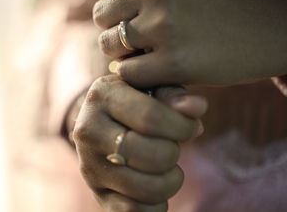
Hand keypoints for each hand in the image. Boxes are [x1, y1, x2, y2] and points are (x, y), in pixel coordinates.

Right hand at [73, 75, 206, 210]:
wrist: (103, 121)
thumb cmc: (136, 101)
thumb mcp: (151, 87)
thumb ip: (175, 94)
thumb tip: (198, 106)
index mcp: (102, 96)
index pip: (152, 118)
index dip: (183, 127)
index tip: (190, 127)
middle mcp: (88, 130)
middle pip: (152, 156)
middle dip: (175, 153)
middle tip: (172, 146)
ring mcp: (89, 165)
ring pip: (146, 188)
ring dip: (170, 181)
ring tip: (167, 167)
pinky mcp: (96, 193)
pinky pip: (134, 211)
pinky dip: (156, 204)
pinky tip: (155, 184)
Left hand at [93, 0, 286, 87]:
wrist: (261, 32)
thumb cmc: (213, 6)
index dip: (113, 3)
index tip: (132, 14)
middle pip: (100, 15)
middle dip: (114, 29)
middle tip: (137, 38)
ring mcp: (165, 25)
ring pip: (108, 44)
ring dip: (122, 54)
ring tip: (146, 54)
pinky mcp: (173, 61)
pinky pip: (127, 71)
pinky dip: (136, 75)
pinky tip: (154, 70)